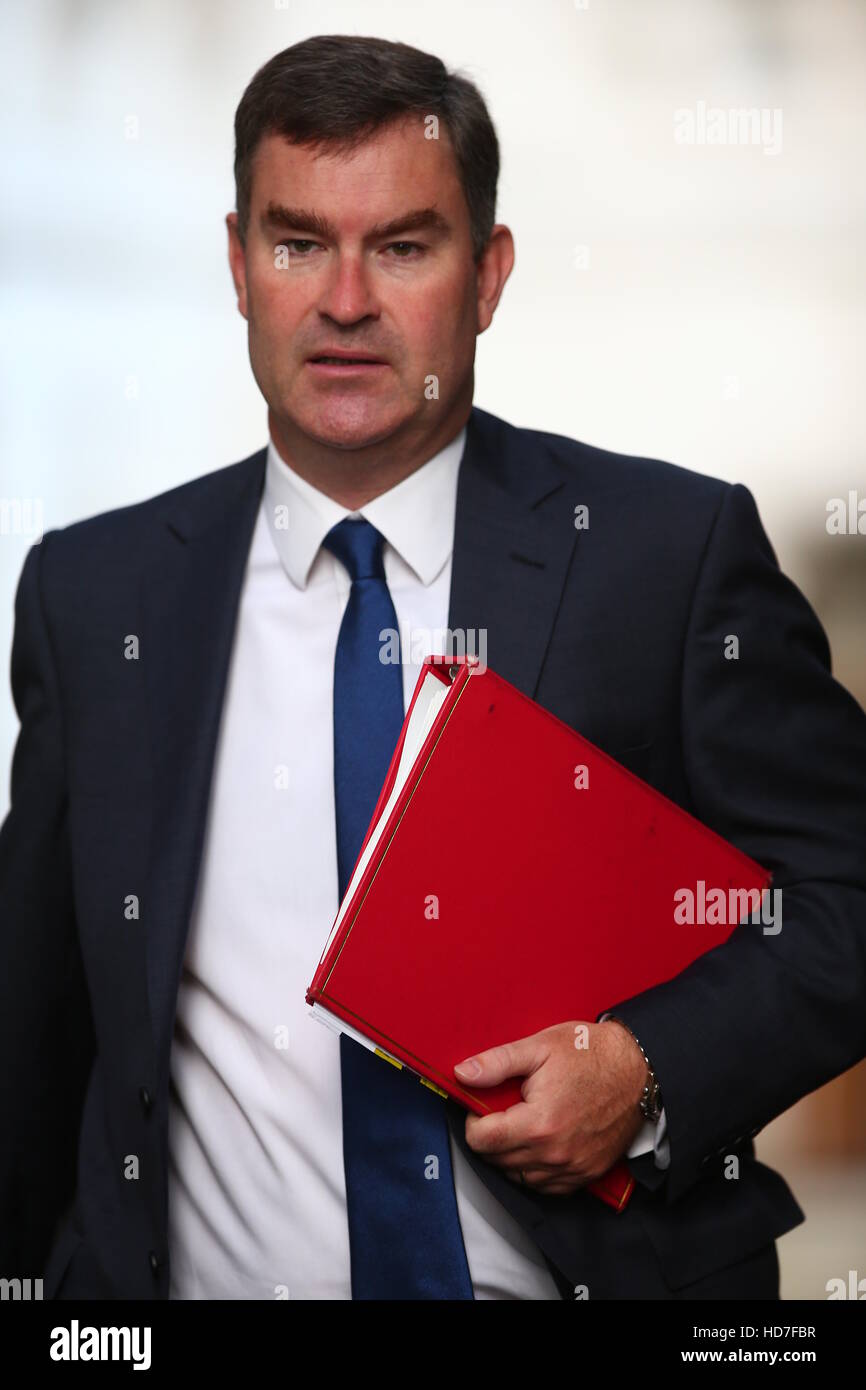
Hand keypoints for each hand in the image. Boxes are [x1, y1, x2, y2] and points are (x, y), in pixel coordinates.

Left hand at [453, 1019, 648, 1194]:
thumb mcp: (539, 1047)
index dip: (473, 1122)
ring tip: (519, 1124)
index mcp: (539, 1123)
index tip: (482, 1107)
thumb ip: (496, 1063)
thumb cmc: (592, 1054)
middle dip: (490, 1137)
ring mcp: (572, 1168)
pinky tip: (538, 1143)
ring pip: (519, 1177)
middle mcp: (555, 1154)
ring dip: (510, 1155)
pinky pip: (545, 1186)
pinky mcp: (586, 1175)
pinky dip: (534, 1169)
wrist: (639, 1069)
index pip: (482, 1141)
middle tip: (501, 1110)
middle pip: (497, 1161)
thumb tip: (462, 1074)